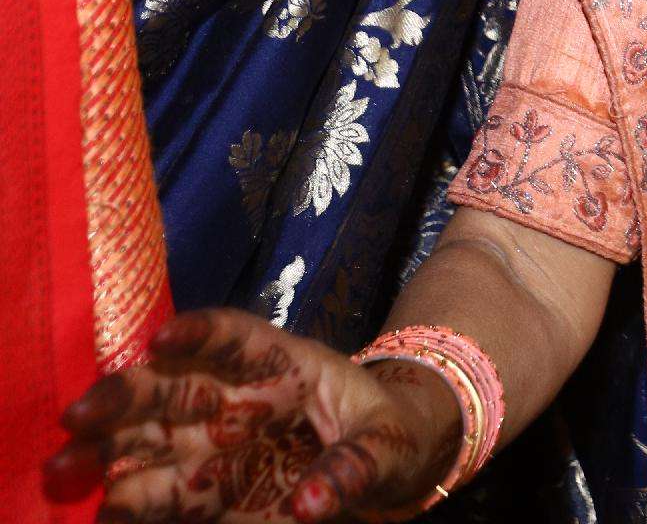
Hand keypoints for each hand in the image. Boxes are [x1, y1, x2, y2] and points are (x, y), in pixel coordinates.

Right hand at [44, 310, 457, 521]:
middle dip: (122, 396)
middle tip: (76, 415)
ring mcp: (211, 447)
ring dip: (103, 455)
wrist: (383, 466)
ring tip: (64, 470)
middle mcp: (233, 400)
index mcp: (281, 364)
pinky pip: (159, 498)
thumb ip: (355, 467)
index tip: (161, 339)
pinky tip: (100, 512)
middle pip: (170, 388)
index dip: (197, 333)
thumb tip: (312, 504)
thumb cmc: (388, 432)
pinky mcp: (204, 494)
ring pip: (147, 443)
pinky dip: (128, 505)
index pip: (233, 337)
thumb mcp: (390, 443)